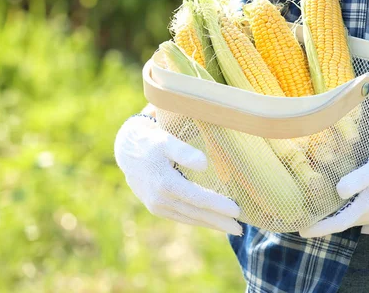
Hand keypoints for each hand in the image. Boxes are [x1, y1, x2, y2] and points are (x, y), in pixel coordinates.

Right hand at [114, 114, 241, 234]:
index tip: (237, 211)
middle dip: (219, 222)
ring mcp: (157, 206)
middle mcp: (160, 199)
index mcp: (165, 183)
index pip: (198, 198)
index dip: (218, 206)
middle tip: (240, 229)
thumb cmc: (152, 142)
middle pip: (196, 213)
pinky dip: (198, 221)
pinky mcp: (157, 208)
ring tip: (232, 228)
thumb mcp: (166, 140)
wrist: (128, 151)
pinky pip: (182, 217)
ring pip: (190, 218)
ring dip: (211, 224)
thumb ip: (184, 151)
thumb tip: (204, 165)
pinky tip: (212, 222)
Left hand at [299, 140, 368, 237]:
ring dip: (331, 217)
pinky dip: (341, 212)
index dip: (321, 228)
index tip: (302, 230)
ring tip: (310, 212)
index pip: (340, 222)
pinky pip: (355, 214)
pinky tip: (330, 205)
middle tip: (300, 219)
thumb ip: (359, 178)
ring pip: (348, 219)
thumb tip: (339, 191)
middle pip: (342, 223)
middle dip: (322, 223)